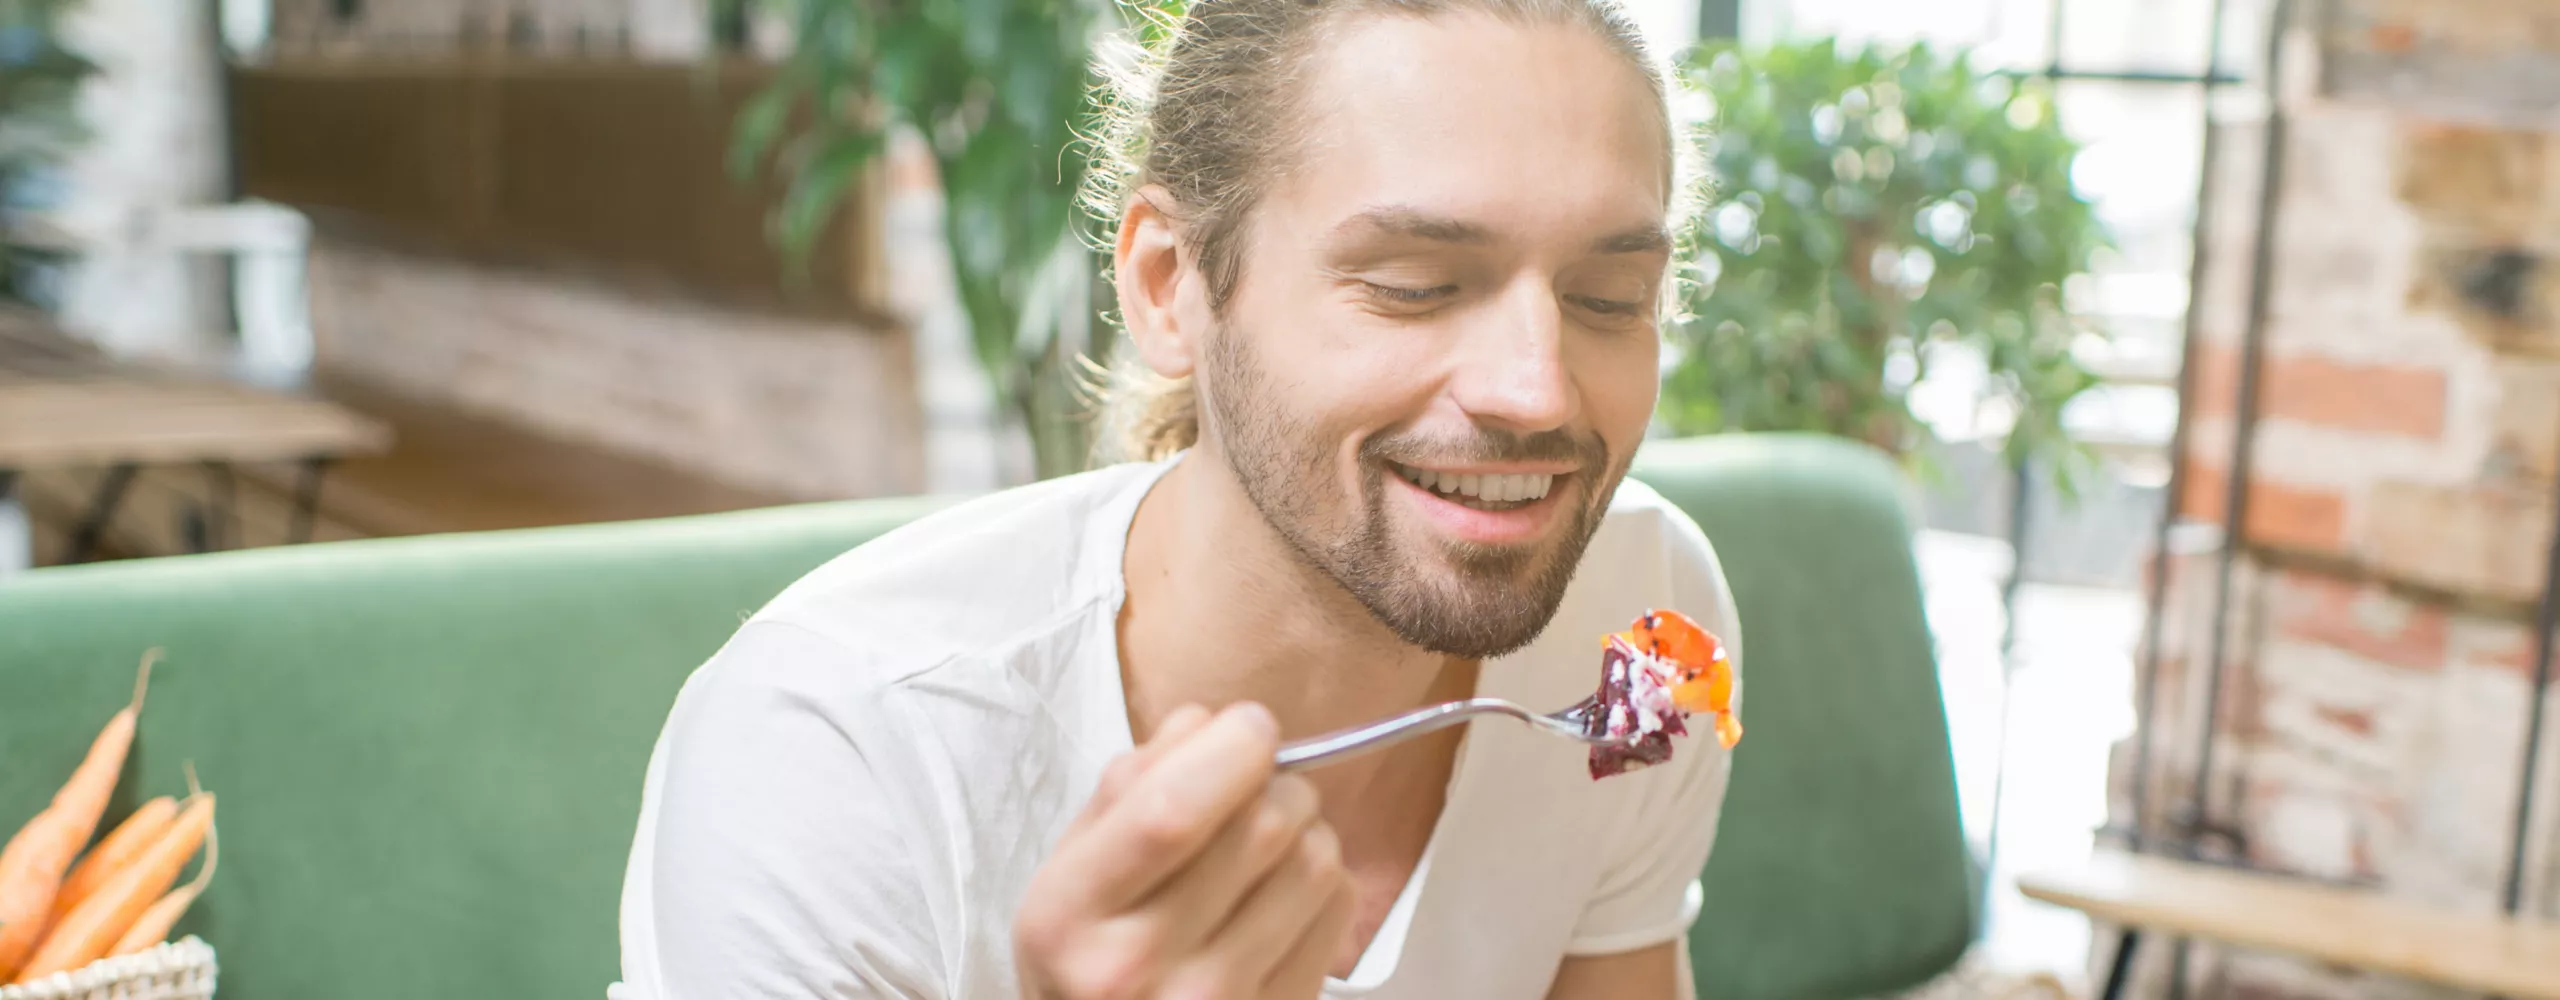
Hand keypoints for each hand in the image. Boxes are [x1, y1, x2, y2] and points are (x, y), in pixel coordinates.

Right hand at [1014, 702, 1353, 999]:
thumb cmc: (1089, 955)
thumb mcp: (1071, 874)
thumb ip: (1126, 789)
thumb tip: (1207, 724)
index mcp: (1069, 917)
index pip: (1170, 812)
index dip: (1229, 750)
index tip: (1249, 726)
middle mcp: (1137, 967)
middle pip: (1261, 828)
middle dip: (1279, 780)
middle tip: (1263, 784)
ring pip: (1312, 863)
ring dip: (1307, 829)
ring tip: (1272, 844)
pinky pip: (1337, 910)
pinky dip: (1326, 880)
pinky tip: (1287, 892)